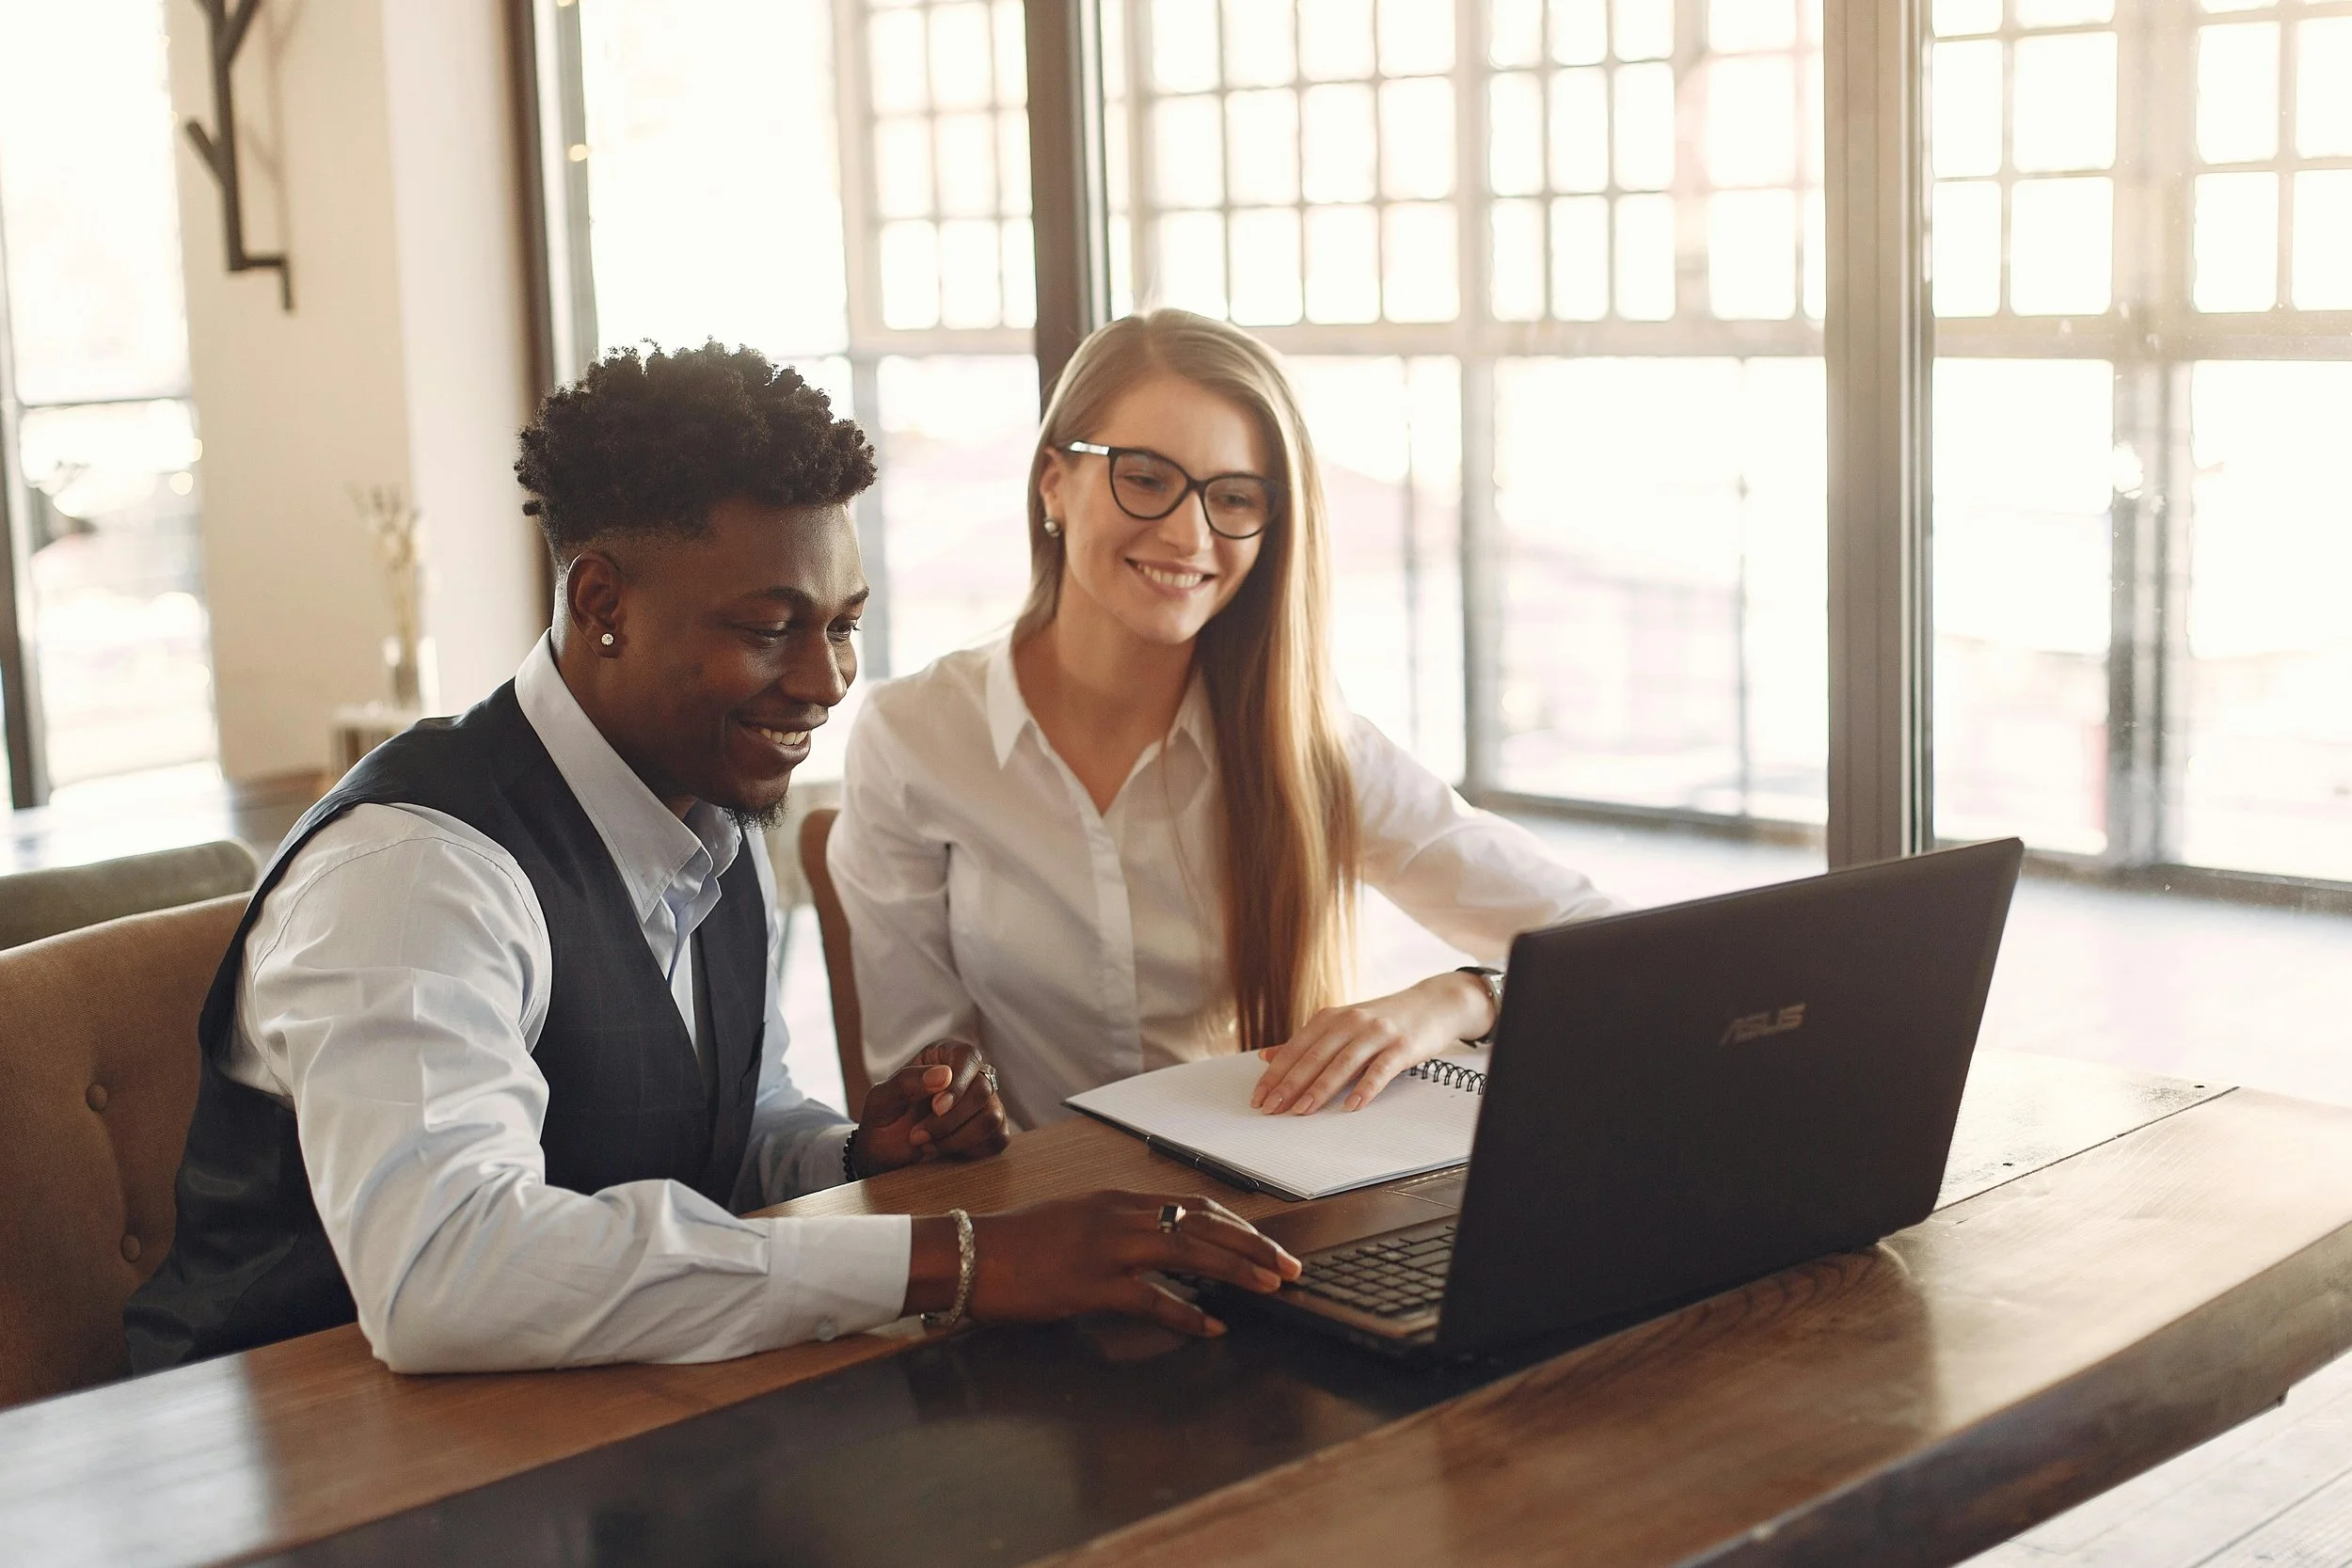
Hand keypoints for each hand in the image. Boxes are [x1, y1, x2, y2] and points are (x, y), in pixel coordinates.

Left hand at [851, 1039, 1010, 1175]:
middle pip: (982, 1091)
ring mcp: (985, 1103)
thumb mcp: (881, 1099)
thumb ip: (907, 1081)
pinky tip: (947, 1150)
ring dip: (957, 1139)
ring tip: (928, 1145)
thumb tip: (944, 1074)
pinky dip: (970, 1151)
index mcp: (944, 1056)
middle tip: (918, 1135)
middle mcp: (970, 1075)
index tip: (936, 1108)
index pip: (967, 1057)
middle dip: (949, 1121)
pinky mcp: (992, 1130)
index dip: (957, 1084)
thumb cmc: (883, 1120)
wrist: (885, 1155)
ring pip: (992, 1117)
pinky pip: (998, 1139)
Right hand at [909, 1191, 1302, 1337]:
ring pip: (1191, 1252)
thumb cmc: (1020, 1243)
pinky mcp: (1092, 1284)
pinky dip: (1189, 1313)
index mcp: (1119, 1200)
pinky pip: (1153, 1299)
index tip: (1267, 1244)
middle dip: (1255, 1247)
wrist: (970, 1254)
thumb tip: (1162, 1243)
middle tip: (1291, 1268)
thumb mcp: (1078, 1219)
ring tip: (1272, 1288)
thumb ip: (1120, 1226)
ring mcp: (1108, 1248)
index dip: (1238, 1226)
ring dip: (1237, 1271)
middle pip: (1205, 1224)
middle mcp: (1121, 1216)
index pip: (1195, 1205)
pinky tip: (1213, 1326)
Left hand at [1250, 971, 1492, 1115]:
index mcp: (1330, 1017)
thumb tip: (1267, 1057)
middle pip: (1314, 1056)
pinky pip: (1380, 1070)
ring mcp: (1377, 1033)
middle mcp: (1350, 1022)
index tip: (1259, 1096)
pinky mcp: (1401, 1046)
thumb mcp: (1341, 1023)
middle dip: (1289, 1084)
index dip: (1275, 1074)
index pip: (1295, 1048)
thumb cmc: (1382, 1019)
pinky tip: (1352, 1105)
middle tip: (1271, 1108)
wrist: (1431, 1003)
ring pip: (1342, 1063)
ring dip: (1320, 1088)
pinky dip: (1365, 1088)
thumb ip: (1307, 1041)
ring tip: (1302, 1110)